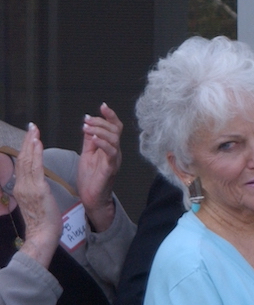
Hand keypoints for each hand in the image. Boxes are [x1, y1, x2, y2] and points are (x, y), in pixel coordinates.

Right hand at [14, 125, 59, 267]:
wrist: (42, 235)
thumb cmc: (43, 222)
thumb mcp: (35, 202)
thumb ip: (33, 190)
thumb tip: (35, 182)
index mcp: (21, 188)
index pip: (22, 164)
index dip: (26, 149)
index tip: (30, 137)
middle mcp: (21, 185)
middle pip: (23, 159)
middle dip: (27, 141)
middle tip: (32, 127)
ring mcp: (27, 187)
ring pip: (28, 161)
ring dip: (31, 144)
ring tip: (35, 131)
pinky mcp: (37, 190)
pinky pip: (36, 168)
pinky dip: (36, 154)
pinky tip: (38, 144)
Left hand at [77, 104, 122, 231]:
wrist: (91, 197)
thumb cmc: (91, 178)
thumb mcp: (87, 154)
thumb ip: (90, 140)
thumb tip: (87, 124)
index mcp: (110, 147)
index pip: (115, 127)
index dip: (111, 116)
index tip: (102, 106)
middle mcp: (115, 152)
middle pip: (115, 130)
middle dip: (101, 122)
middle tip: (87, 120)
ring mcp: (114, 160)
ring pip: (114, 139)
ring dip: (100, 130)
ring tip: (87, 128)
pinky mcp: (111, 168)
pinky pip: (111, 153)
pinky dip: (103, 143)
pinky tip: (93, 139)